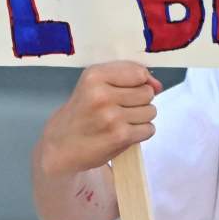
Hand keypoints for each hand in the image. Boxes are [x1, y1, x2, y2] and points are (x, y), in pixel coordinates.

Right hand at [36, 61, 161, 179]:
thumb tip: (157, 85)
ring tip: (122, 121)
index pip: (139, 73)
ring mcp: (112, 116)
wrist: (61, 146)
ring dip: (141, 118)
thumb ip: (126, 76)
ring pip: (151, 111)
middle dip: (140, 101)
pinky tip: (124, 133)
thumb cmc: (81, 112)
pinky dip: (140, 132)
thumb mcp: (93, 84)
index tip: (129, 91)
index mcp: (94, 76)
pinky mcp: (120, 136)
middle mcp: (102, 94)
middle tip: (122, 109)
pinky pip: (149, 129)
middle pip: (147, 92)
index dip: (140, 83)